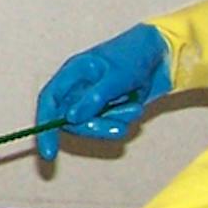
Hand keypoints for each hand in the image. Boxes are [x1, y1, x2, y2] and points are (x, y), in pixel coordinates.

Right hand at [36, 24, 172, 160]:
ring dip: (113, 123)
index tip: (49, 153)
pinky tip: (135, 107)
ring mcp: (92, 100)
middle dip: (95, 128)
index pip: (49, 102)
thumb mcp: (117, 76)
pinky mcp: (107, 109)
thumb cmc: (135, 55)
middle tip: (119, 129)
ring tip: (134, 109)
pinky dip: (122, 120)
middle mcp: (78, 88)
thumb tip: (70, 118)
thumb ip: (94, 98)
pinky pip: (108, 125)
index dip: (45, 126)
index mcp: (72, 74)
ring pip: (91, 125)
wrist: (162, 54)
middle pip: (71, 120)